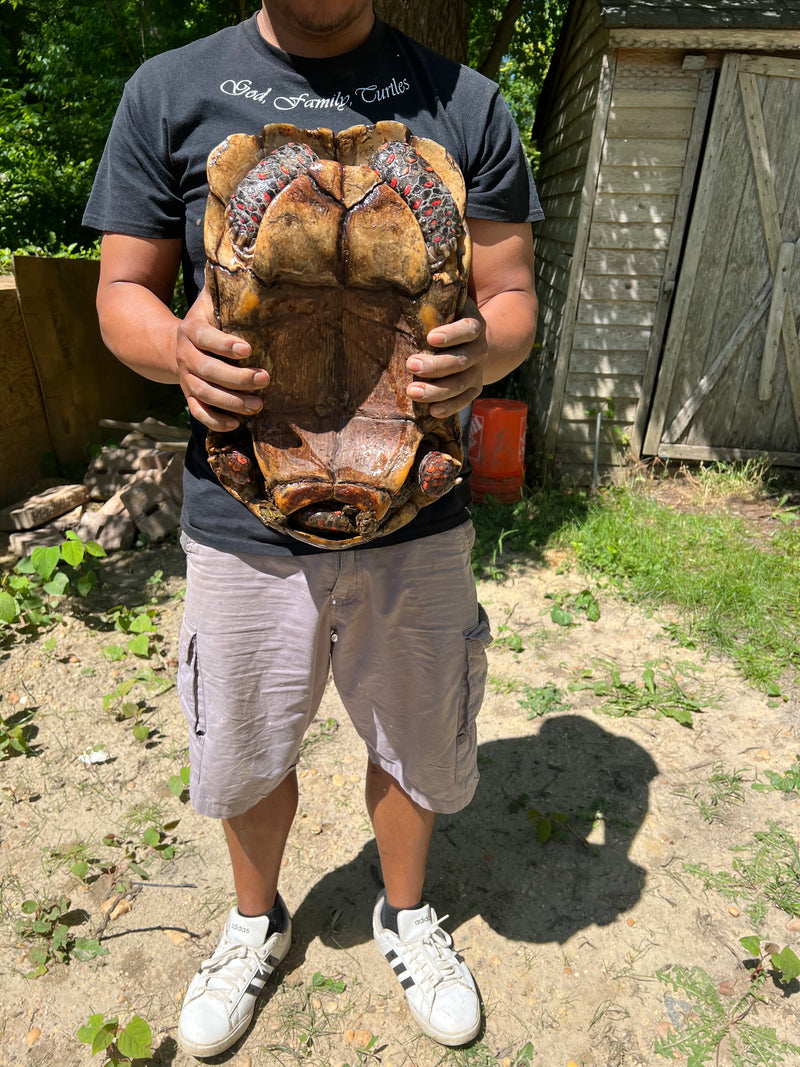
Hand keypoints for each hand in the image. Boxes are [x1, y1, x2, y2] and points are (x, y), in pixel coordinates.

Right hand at [175, 287, 267, 430]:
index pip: (206, 337)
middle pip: (207, 370)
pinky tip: (235, 424)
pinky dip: (215, 421)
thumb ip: (225, 288)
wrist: (171, 343)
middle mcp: (185, 355)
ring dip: (231, 402)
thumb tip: (249, 263)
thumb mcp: (210, 301)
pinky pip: (198, 412)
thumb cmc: (206, 319)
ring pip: (203, 394)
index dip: (225, 345)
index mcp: (191, 329)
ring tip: (257, 405)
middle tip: (265, 379)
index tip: (248, 349)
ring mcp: (186, 377)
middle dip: (237, 378)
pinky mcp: (188, 395)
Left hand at [406, 299, 486, 416]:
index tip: (430, 338)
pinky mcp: (474, 388)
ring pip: (460, 383)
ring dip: (436, 390)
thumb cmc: (449, 319)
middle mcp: (479, 350)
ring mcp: (477, 371)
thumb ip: (434, 299)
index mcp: (474, 326)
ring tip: (412, 391)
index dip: (451, 334)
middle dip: (435, 365)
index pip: (468, 330)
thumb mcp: (448, 305)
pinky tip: (432, 411)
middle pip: (460, 361)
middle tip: (411, 365)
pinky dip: (450, 407)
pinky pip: (464, 400)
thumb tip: (403, 278)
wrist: (476, 340)